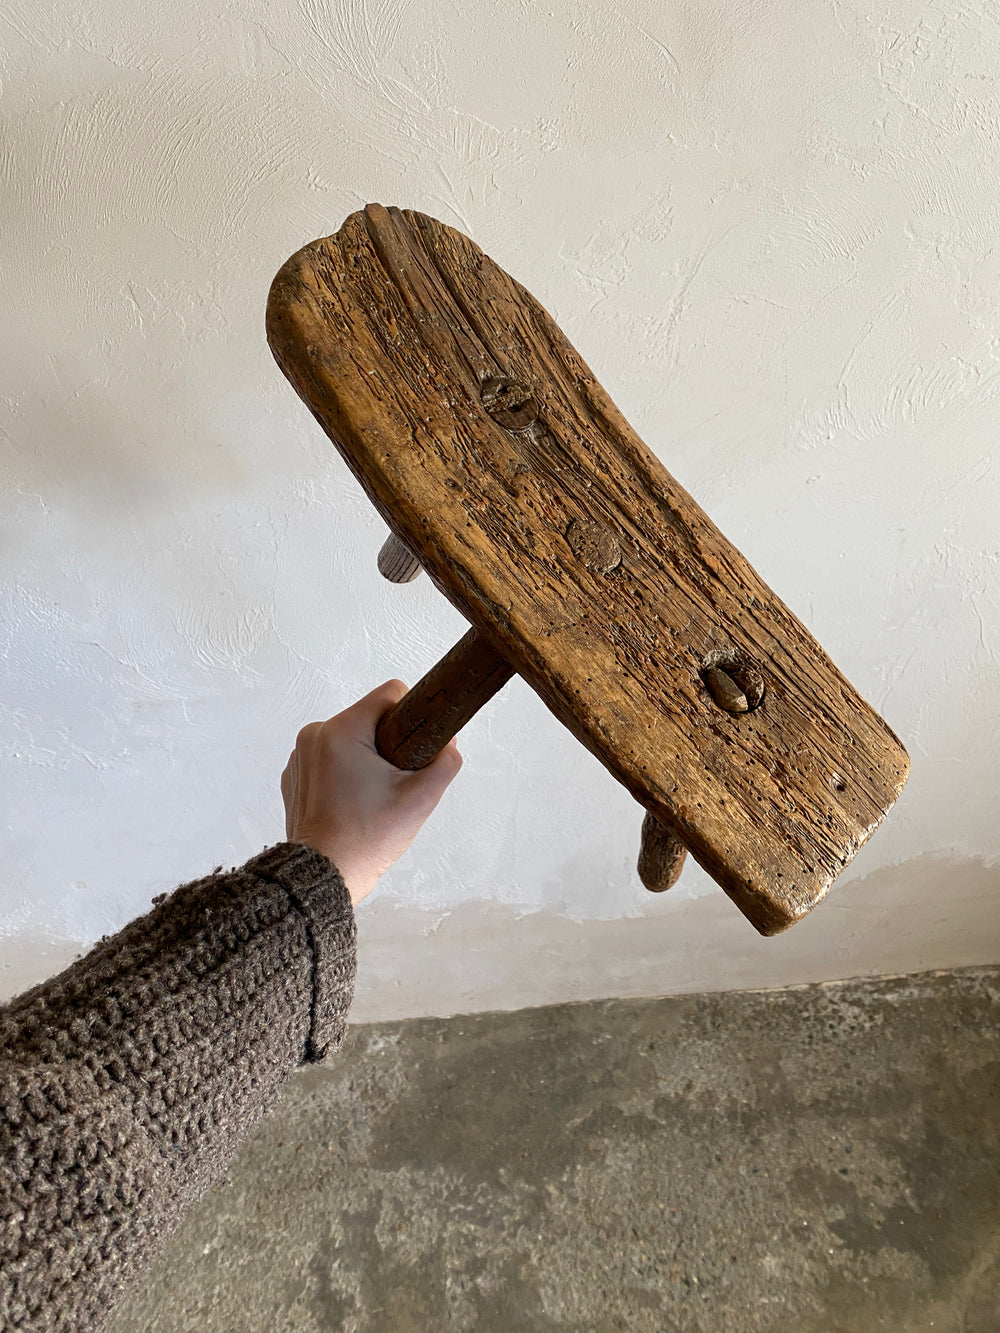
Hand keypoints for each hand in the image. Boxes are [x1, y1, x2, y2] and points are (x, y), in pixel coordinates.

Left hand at [280, 680, 461, 906]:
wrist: (323, 877)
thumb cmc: (364, 840)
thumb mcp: (420, 799)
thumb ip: (445, 763)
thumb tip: (449, 745)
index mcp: (341, 731)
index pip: (389, 694)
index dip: (412, 714)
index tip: (416, 745)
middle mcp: (313, 736)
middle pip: (369, 719)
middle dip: (389, 743)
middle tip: (395, 782)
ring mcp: (299, 758)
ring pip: (349, 740)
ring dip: (365, 759)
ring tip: (372, 796)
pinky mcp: (294, 778)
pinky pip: (328, 760)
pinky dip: (343, 774)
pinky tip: (352, 803)